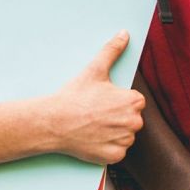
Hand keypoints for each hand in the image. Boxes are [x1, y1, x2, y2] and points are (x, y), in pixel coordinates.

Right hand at [45, 31, 145, 163]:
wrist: (55, 122)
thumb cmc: (74, 96)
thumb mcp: (94, 70)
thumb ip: (113, 51)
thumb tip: (124, 34)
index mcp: (133, 101)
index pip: (134, 102)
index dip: (117, 101)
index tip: (102, 102)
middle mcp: (134, 122)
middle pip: (131, 120)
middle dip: (116, 118)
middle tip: (95, 114)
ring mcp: (124, 141)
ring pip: (124, 136)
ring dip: (112, 133)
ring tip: (92, 126)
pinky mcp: (115, 156)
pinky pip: (116, 151)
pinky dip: (106, 147)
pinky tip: (92, 138)